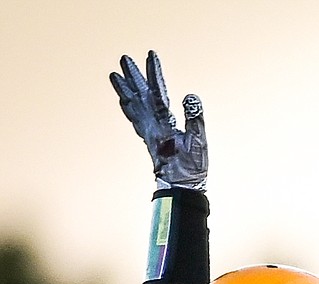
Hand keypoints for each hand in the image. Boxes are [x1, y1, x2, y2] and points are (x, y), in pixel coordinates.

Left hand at [110, 51, 207, 190]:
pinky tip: (124, 101)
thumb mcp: (199, 143)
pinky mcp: (149, 140)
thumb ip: (195, 119)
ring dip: (124, 89)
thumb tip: (190, 95)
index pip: (157, 93)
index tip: (150, 55)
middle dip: (132, 76)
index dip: (153, 73)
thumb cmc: (191, 168)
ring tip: (115, 74)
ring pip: (132, 106)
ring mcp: (148, 133)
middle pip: (139, 96)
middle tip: (124, 58)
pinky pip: (134, 119)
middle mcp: (151, 127)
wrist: (179, 189)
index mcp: (163, 125)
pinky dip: (127, 106)